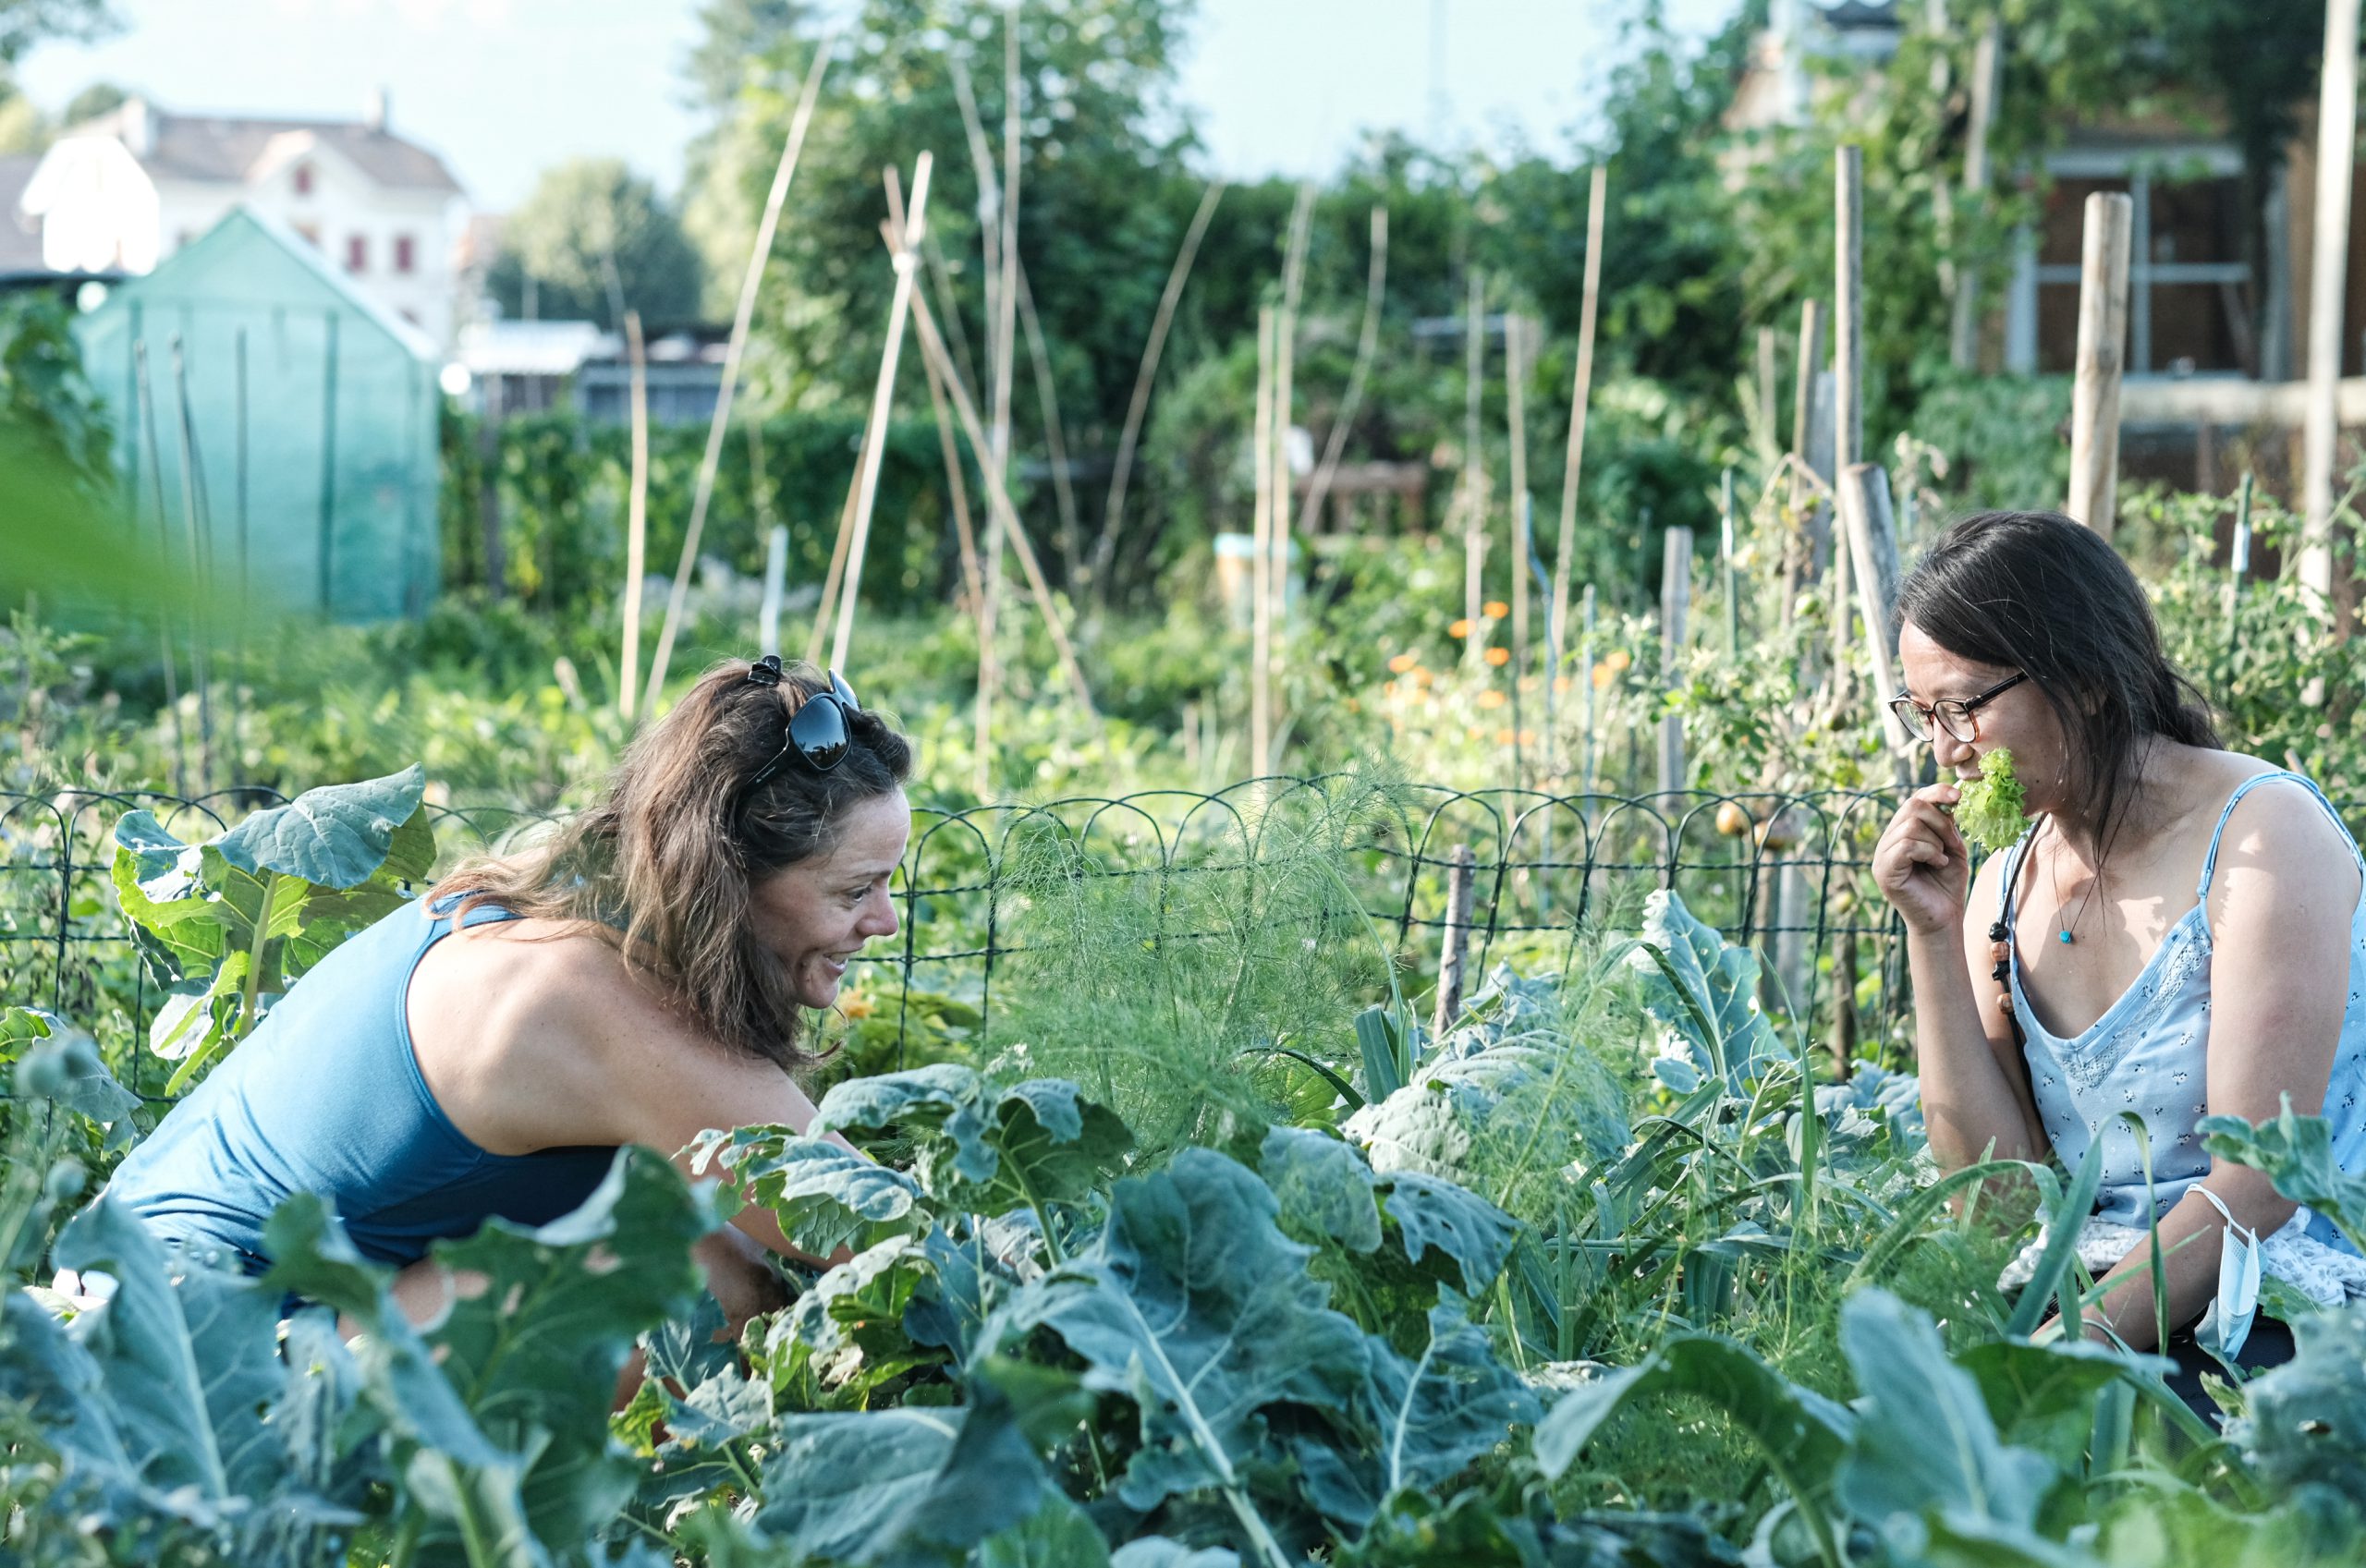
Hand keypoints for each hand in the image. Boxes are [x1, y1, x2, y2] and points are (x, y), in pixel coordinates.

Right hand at [1873, 783, 1970, 936]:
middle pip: (1912, 805)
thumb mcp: (1952, 846)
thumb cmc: (1947, 884)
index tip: (1959, 796)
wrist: (1943, 918)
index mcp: (1902, 831)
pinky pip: (1907, 845)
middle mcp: (1888, 839)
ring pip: (1912, 825)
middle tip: (1953, 843)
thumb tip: (1950, 795)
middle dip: (1941, 821)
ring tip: (1942, 859)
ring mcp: (1882, 854)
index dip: (1937, 792)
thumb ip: (1947, 823)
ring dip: (1937, 841)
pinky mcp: (1884, 869)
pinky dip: (1929, 852)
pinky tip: (1937, 864)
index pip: (1915, 798)